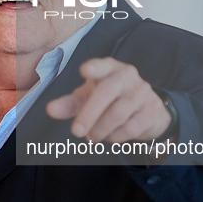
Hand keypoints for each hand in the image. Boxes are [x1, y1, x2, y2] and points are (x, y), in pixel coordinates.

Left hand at [46, 57, 170, 142]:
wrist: (147, 112)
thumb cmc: (110, 100)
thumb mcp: (88, 98)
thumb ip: (69, 104)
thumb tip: (50, 109)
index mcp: (109, 68)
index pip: (102, 65)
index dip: (94, 67)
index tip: (84, 70)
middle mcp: (127, 76)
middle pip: (107, 91)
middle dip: (89, 114)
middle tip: (76, 132)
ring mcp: (142, 92)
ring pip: (118, 113)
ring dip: (101, 129)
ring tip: (91, 137)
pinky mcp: (152, 110)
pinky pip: (131, 127)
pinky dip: (115, 136)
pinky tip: (110, 137)